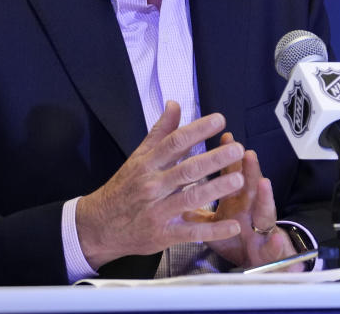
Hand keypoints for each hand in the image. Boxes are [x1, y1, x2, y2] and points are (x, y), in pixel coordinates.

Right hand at [75, 101, 245, 269]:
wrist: (99, 225)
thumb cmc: (123, 188)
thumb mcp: (137, 157)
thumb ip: (160, 131)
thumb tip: (174, 103)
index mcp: (147, 164)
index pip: (174, 143)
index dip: (197, 130)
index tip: (219, 120)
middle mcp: (152, 185)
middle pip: (186, 170)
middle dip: (213, 159)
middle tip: (236, 148)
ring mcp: (157, 211)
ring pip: (190, 198)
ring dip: (216, 189)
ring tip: (240, 180)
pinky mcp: (162, 235)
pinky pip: (190, 232)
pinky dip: (213, 230)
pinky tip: (233, 225)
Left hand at [187, 133, 301, 270]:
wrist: (259, 266)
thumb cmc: (237, 239)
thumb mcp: (216, 222)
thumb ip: (200, 205)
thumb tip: (178, 188)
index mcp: (238, 201)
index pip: (234, 175)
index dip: (229, 159)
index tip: (225, 136)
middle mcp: (252, 211)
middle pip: (252, 187)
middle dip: (250, 170)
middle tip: (247, 153)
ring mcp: (262, 229)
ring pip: (265, 211)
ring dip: (266, 198)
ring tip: (264, 184)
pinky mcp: (270, 251)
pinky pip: (272, 248)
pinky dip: (275, 243)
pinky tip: (275, 238)